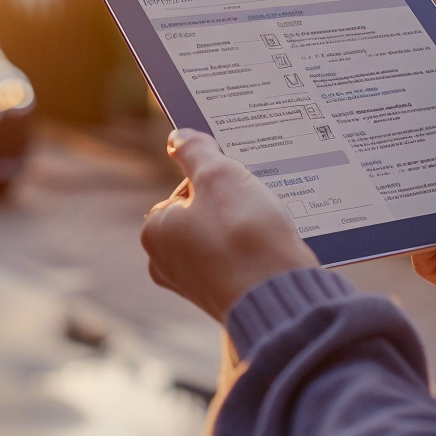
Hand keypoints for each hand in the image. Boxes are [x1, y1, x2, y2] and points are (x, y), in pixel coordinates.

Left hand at [140, 129, 318, 322]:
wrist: (280, 296)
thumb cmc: (243, 234)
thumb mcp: (218, 174)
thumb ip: (195, 150)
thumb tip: (178, 136)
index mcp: (155, 232)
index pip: (186, 188)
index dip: (216, 179)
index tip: (239, 183)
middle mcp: (167, 263)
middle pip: (205, 213)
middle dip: (233, 204)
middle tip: (256, 204)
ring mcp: (197, 285)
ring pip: (224, 238)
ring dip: (247, 227)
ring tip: (266, 226)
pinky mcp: (225, 299)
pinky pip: (239, 263)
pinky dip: (254, 252)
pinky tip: (272, 250)